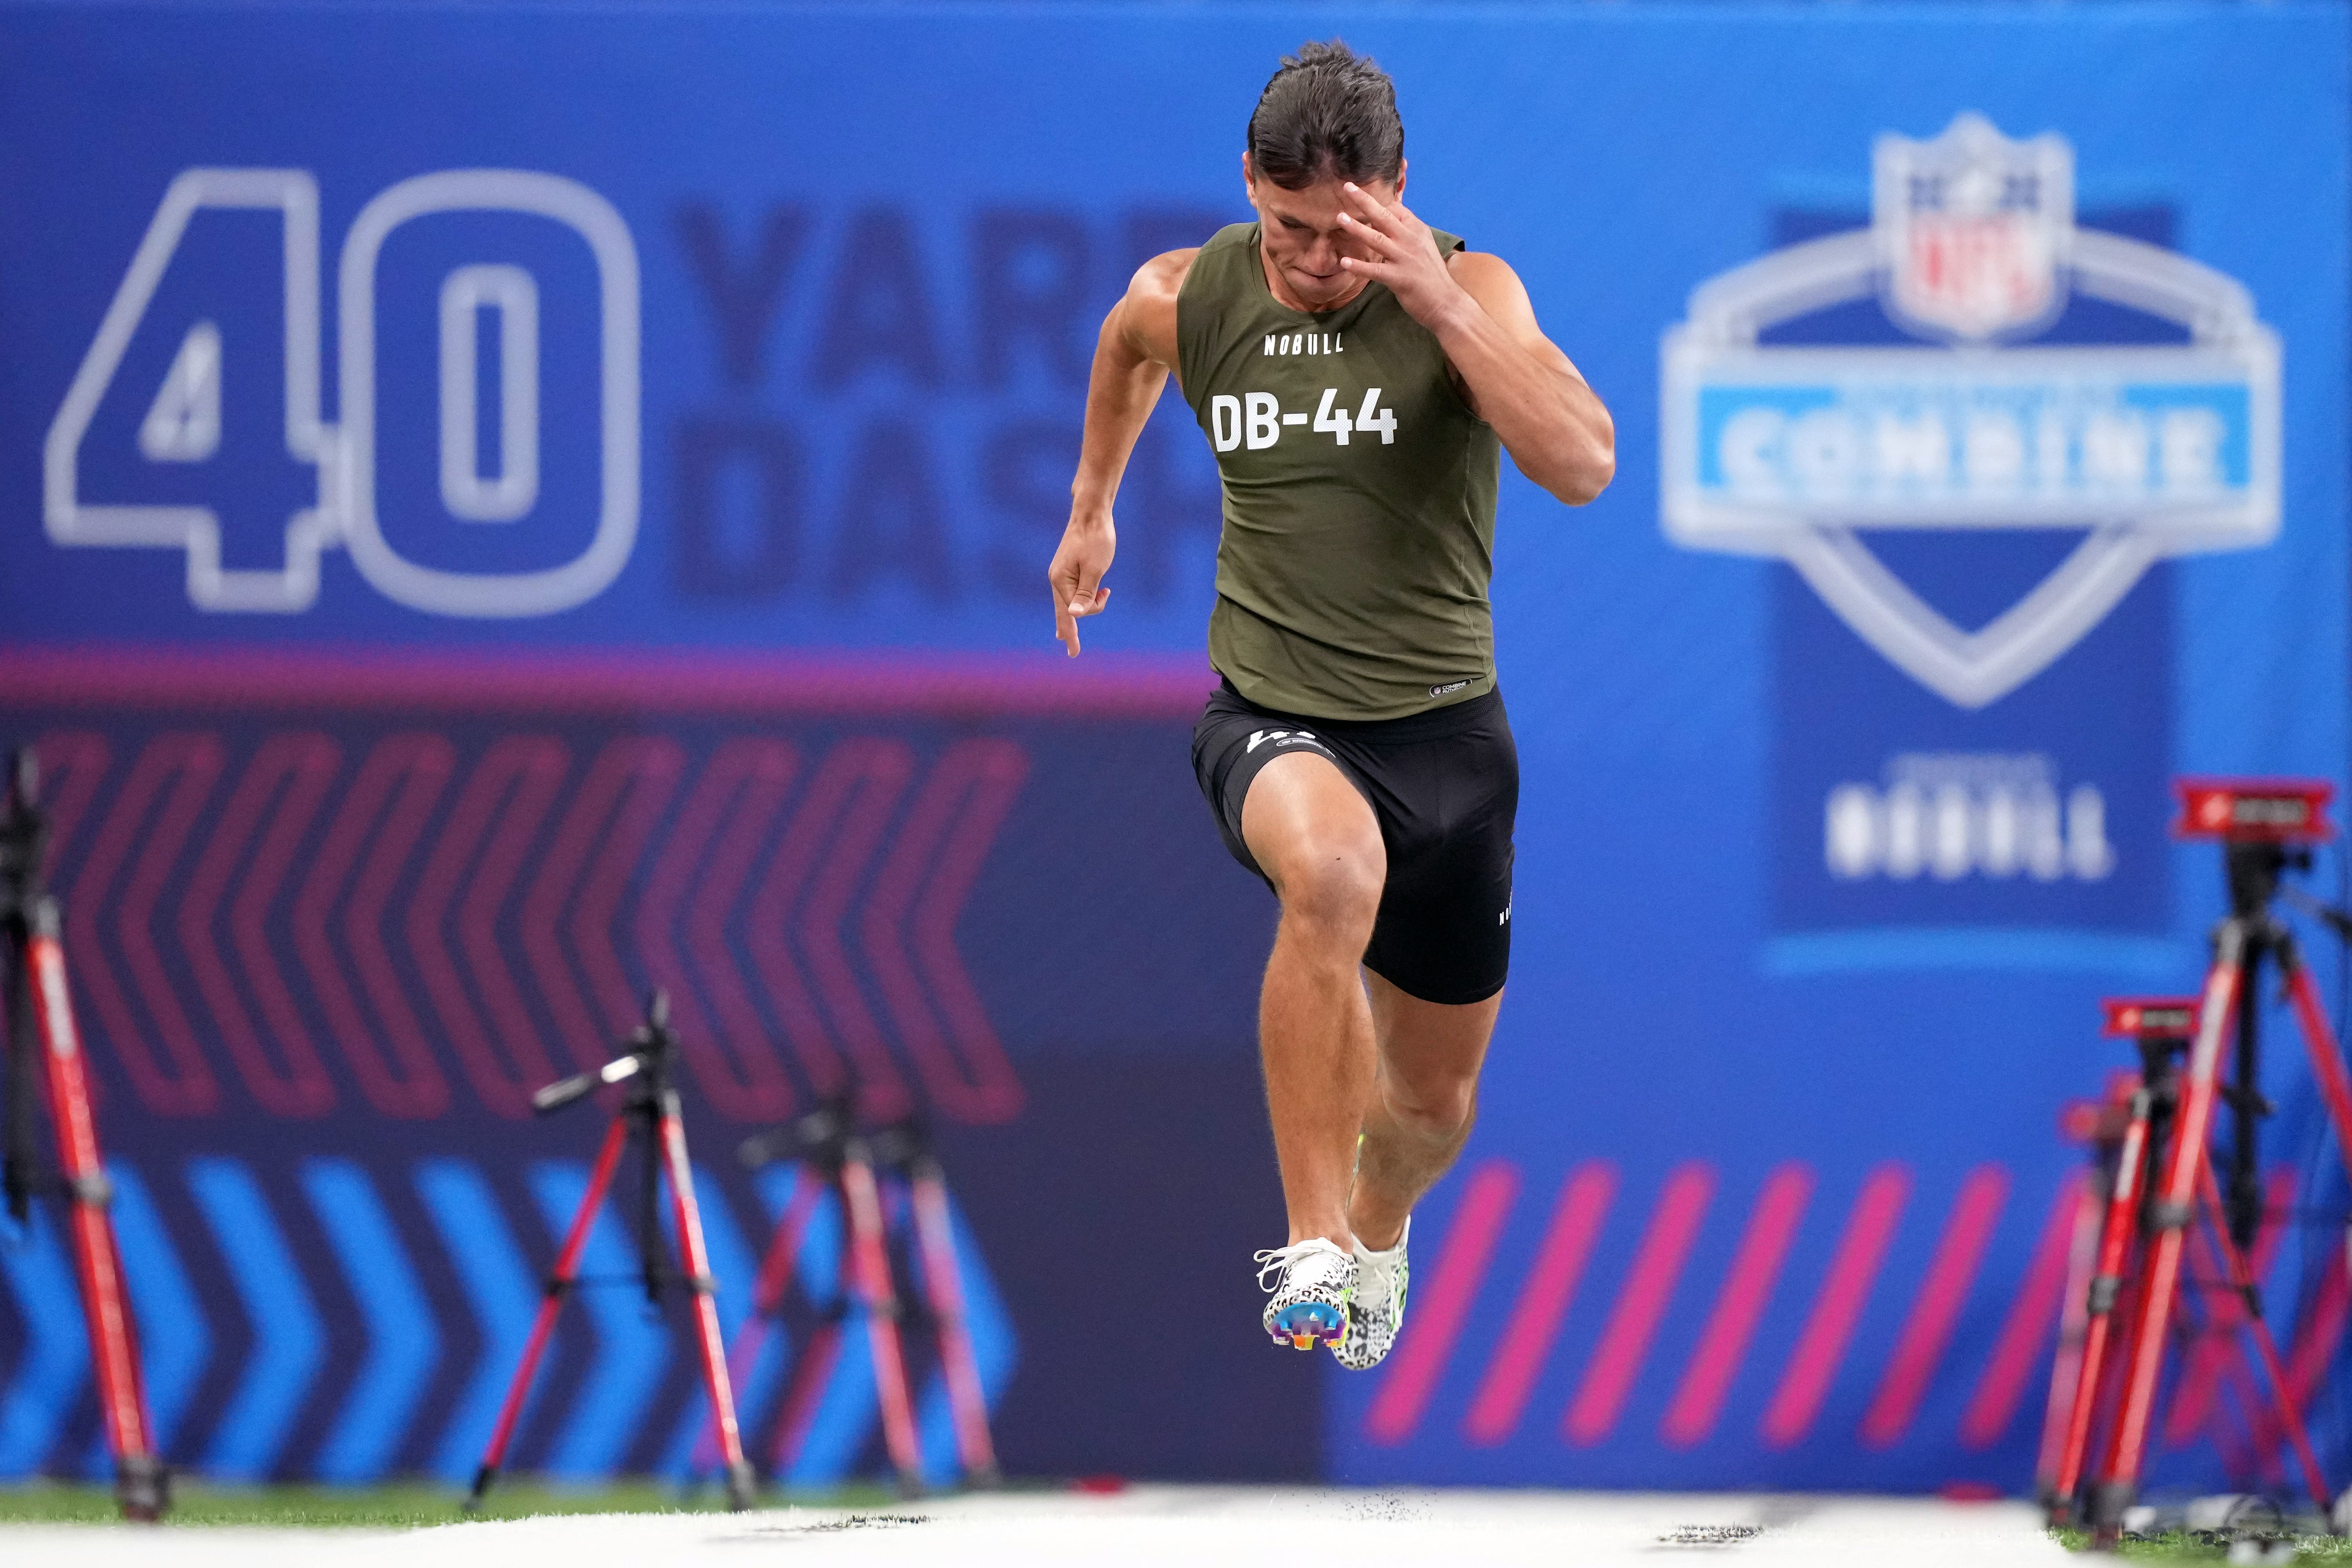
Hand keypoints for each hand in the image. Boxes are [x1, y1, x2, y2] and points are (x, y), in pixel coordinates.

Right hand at [1048, 516, 1114, 655]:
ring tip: (1093, 608)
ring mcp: (1061, 573)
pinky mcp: (1068, 568)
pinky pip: (1072, 591)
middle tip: (1072, 651)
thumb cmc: (1096, 538)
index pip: (1071, 611)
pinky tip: (1083, 606)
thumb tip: (1074, 615)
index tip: (1081, 637)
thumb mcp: (1095, 568)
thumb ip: (1086, 593)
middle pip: (1064, 612)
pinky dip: (1081, 600)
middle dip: (1069, 631)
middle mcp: (1057, 579)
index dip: (1080, 624)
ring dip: (1085, 609)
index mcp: (1061, 580)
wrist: (1091, 513)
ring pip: (1069, 602)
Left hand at [1336, 183, 1470, 331]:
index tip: (1358, 190)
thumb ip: (1407, 231)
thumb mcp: (1423, 245)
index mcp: (1417, 230)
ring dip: (1357, 228)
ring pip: (1377, 239)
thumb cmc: (1431, 274)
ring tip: (1340, 218)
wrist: (1446, 302)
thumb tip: (1391, 215)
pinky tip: (1344, 262)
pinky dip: (1360, 266)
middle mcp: (1411, 240)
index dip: (1377, 199)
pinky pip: (1375, 270)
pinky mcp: (1399, 278)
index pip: (1396, 209)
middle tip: (1347, 187)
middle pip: (1384, 216)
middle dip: (1365, 201)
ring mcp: (1405, 258)